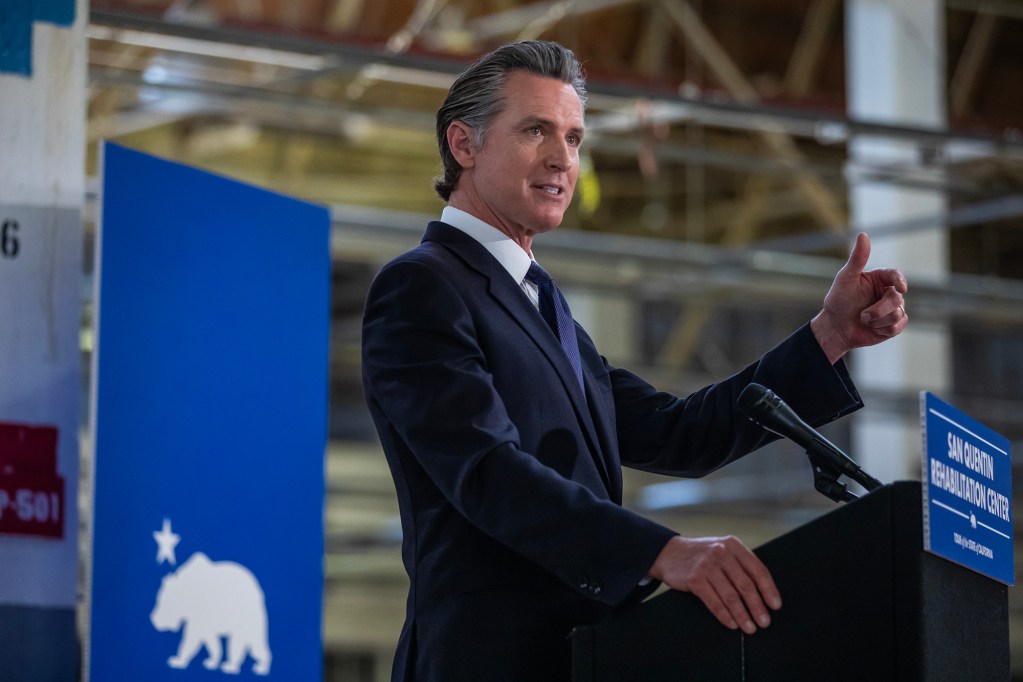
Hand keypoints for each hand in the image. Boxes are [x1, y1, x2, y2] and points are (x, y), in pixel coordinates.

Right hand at [648, 535, 780, 634]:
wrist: (669, 552)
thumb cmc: (701, 555)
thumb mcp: (722, 550)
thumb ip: (740, 564)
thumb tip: (762, 592)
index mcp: (733, 545)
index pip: (757, 569)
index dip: (769, 589)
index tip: (775, 605)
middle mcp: (721, 553)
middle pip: (746, 585)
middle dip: (757, 607)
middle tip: (764, 622)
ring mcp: (707, 566)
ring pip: (731, 596)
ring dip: (742, 615)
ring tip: (750, 628)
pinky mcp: (695, 579)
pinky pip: (714, 602)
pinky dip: (725, 616)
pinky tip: (732, 624)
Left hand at [811, 232, 908, 363]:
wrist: (835, 328)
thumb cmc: (838, 301)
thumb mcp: (846, 278)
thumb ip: (857, 258)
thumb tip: (863, 234)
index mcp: (879, 279)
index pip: (895, 276)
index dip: (900, 281)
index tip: (900, 288)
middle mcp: (888, 292)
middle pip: (897, 298)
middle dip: (879, 310)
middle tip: (863, 315)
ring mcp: (892, 309)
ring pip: (898, 314)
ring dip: (877, 320)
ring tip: (864, 320)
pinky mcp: (893, 325)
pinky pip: (898, 326)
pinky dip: (882, 329)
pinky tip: (872, 328)